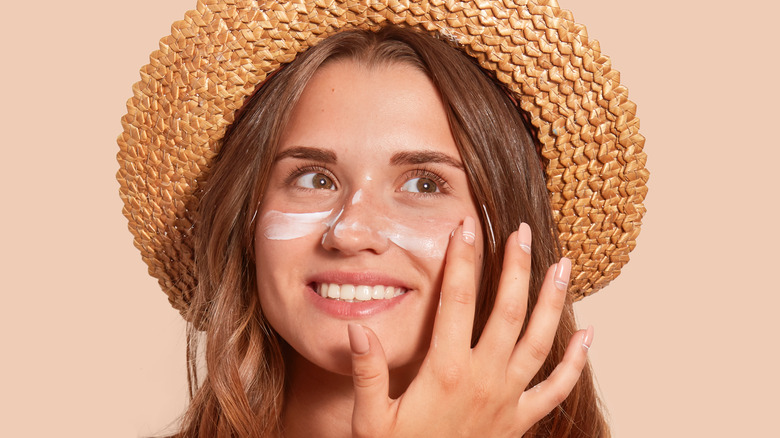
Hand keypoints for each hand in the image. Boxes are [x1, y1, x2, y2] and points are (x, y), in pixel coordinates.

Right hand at [347, 217, 592, 436]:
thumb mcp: (371, 420)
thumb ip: (367, 373)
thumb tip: (358, 329)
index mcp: (446, 371)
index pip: (456, 301)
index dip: (461, 261)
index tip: (465, 228)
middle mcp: (484, 378)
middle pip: (507, 311)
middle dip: (516, 267)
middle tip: (524, 232)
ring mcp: (508, 399)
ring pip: (539, 341)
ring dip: (552, 301)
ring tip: (563, 266)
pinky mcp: (520, 420)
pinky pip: (556, 389)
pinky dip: (575, 363)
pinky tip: (590, 337)